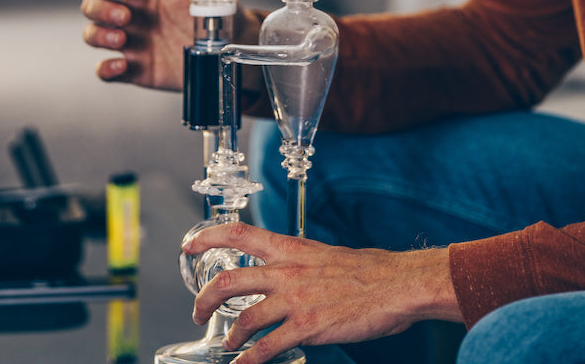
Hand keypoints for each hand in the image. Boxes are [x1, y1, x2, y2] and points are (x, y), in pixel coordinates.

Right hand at [81, 0, 246, 90]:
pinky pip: (106, 70)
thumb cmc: (219, 7)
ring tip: (120, 39)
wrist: (234, 47)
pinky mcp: (137, 69)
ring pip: (94, 35)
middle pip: (93, 6)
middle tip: (124, 18)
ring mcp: (133, 42)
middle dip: (100, 10)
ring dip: (98, 35)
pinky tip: (120, 65)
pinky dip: (104, 69)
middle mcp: (133, 14)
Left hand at [183, 222, 461, 363]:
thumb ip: (298, 262)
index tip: (189, 244)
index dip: (208, 237)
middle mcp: (286, 271)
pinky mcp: (307, 327)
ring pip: (244, 318)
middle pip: (229, 280)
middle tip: (197, 311)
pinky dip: (250, 360)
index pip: (239, 234)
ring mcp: (295, 300)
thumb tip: (284, 271)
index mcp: (290, 249)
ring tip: (228, 344)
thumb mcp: (323, 254)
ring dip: (229, 335)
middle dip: (205, 298)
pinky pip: (267, 347)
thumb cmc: (365, 269)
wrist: (394, 283)